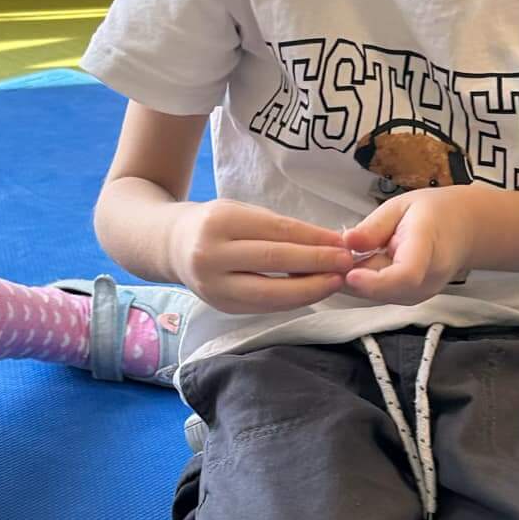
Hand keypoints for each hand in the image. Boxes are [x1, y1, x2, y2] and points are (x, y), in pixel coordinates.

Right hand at [168, 199, 355, 312]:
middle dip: (316, 264)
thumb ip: (278, 228)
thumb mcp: (241, 213)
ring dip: (309, 289)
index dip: (313, 239)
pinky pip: (264, 306)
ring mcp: (214, 285)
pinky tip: (313, 292)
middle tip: (347, 263)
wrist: (171, 246)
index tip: (342, 243)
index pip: (276, 231)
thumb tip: (328, 243)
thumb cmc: (215, 225)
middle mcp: (212, 254)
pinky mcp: (221, 306)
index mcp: (220, 222)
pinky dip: (292, 300)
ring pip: (270, 292)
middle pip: (274, 261)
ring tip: (336, 281)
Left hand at [339, 189, 476, 306]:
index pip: (406, 275)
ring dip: (356, 279)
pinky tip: (361, 263)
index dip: (375, 281)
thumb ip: (375, 226)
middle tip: (334, 254)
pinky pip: (380, 295)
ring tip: (350, 254)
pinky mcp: (411, 298)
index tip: (350, 274)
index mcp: (427, 246)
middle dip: (352, 276)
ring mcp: (421, 292)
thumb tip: (347, 241)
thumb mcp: (402, 205)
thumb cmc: (436, 213)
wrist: (465, 229)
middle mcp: (428, 278)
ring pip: (377, 295)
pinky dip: (364, 282)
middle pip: (384, 290)